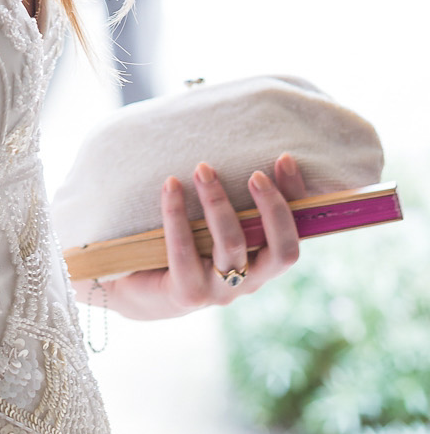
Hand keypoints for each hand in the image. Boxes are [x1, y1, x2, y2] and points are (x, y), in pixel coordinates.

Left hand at [80, 153, 306, 320]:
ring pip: (232, 245)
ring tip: (202, 168)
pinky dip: (177, 213)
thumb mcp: (211, 219)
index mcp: (263, 262)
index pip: (296, 235)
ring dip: (219, 202)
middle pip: (283, 252)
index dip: (296, 198)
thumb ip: (230, 194)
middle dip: (274, 209)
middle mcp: (250, 281)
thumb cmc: (183, 242)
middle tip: (254, 174)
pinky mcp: (186, 293)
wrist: (137, 285)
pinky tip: (171, 185)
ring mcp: (219, 292)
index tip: (285, 158)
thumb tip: (238, 139)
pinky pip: (184, 250)